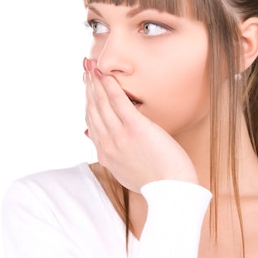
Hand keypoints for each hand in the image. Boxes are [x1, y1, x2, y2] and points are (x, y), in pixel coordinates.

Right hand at [84, 58, 197, 192]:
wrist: (171, 191)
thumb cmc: (156, 181)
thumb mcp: (124, 170)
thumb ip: (110, 153)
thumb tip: (96, 137)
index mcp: (105, 154)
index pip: (91, 123)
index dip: (87, 102)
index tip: (87, 88)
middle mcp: (107, 144)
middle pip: (92, 110)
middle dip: (88, 87)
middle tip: (85, 70)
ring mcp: (119, 136)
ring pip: (101, 104)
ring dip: (95, 82)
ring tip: (92, 66)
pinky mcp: (134, 128)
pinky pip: (118, 102)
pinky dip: (109, 86)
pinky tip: (105, 74)